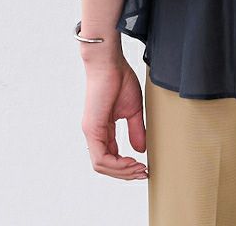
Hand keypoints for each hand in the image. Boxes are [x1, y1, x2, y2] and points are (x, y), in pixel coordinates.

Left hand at [80, 55, 148, 180]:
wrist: (110, 62)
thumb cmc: (120, 79)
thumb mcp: (133, 109)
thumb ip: (135, 130)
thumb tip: (141, 150)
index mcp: (103, 129)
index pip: (111, 156)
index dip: (127, 166)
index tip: (144, 166)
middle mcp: (94, 133)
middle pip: (105, 165)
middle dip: (125, 173)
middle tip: (143, 173)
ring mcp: (91, 132)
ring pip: (101, 165)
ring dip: (122, 171)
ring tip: (139, 169)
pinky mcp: (92, 129)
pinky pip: (100, 158)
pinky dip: (117, 164)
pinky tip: (131, 162)